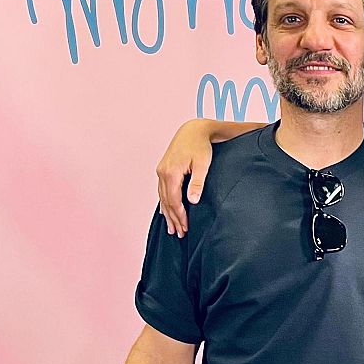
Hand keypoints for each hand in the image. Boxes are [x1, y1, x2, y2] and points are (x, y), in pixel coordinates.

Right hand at [156, 121, 215, 236]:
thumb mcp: (202, 164)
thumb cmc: (200, 146)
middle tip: (179, 234)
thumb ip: (197, 183)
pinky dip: (164, 203)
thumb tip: (192, 201)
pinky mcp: (163, 169)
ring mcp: (161, 171)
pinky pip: (162, 190)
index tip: (185, 227)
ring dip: (167, 213)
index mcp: (171, 173)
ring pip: (162, 197)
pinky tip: (166, 211)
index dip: (179, 216)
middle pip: (166, 201)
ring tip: (172, 228)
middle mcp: (162, 173)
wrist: (193, 130)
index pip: (174, 200)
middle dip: (173, 218)